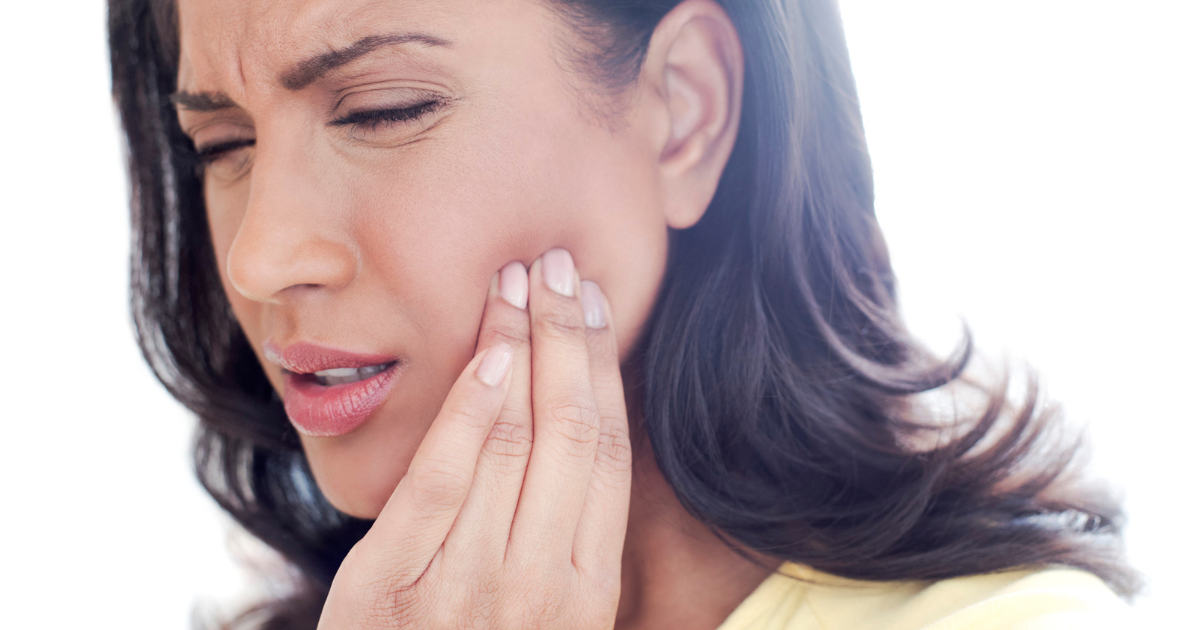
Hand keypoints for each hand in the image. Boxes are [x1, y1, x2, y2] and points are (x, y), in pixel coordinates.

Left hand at [318, 248, 632, 628]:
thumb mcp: (544, 615)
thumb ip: (560, 537)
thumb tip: (577, 428)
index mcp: (587, 592)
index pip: (606, 452)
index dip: (603, 368)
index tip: (595, 305)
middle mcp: (541, 587)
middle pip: (570, 431)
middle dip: (567, 335)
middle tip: (561, 263)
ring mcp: (466, 588)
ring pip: (513, 441)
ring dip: (519, 349)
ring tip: (520, 279)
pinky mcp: (390, 588)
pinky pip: (442, 482)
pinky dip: (468, 412)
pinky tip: (484, 354)